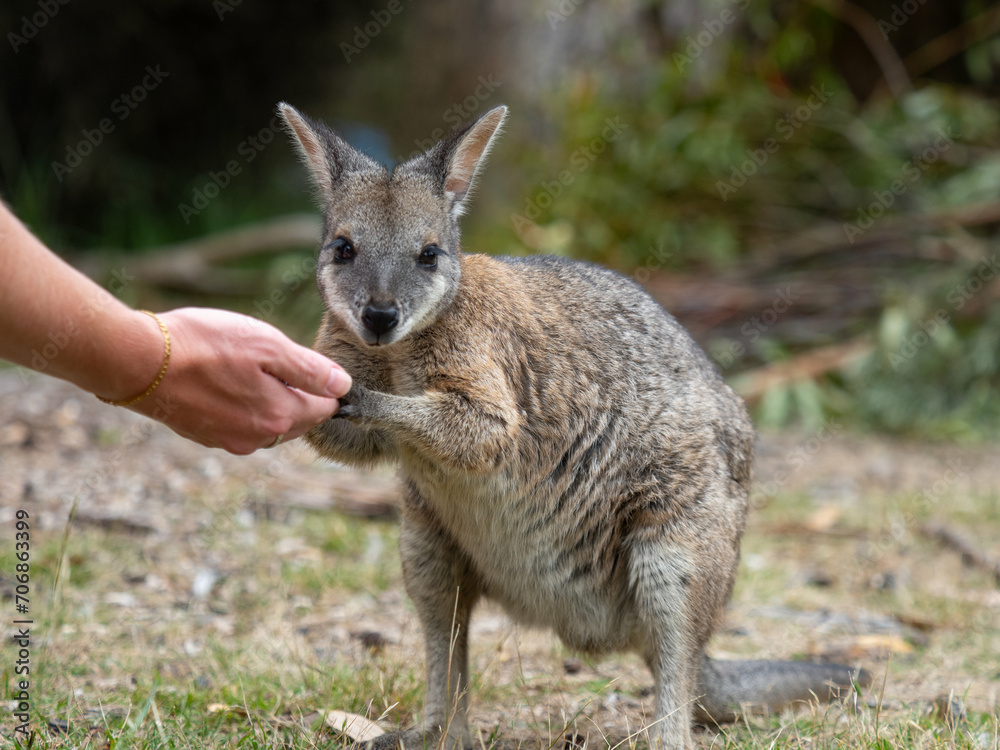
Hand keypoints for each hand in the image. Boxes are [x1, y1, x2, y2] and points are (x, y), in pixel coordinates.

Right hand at [128, 308, 351, 453]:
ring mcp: (230, 441)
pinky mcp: (205, 436)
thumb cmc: (203, 346)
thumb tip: (343, 386)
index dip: (326, 385)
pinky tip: (228, 381)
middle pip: (299, 419)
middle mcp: (259, 437)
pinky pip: (240, 424)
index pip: (326, 408)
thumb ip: (309, 369)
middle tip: (281, 361)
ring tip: (252, 368)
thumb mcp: (266, 345)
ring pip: (269, 422)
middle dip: (300, 394)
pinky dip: (244, 406)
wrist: (137, 361)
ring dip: (271, 400)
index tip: (314, 364)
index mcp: (281, 415)